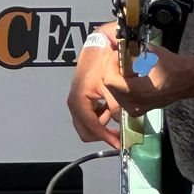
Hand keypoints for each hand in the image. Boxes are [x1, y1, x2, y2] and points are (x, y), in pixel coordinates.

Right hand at [67, 24, 122, 150]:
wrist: (95, 49)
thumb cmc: (100, 65)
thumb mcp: (110, 85)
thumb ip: (115, 105)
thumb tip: (119, 122)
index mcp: (79, 102)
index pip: (92, 127)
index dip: (106, 138)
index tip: (118, 145)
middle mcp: (74, 105)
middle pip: (86, 132)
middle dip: (102, 135)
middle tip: (118, 135)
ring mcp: (76, 103)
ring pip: (87, 125)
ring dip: (101, 126)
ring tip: (115, 118)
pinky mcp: (80, 101)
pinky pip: (89, 117)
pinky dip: (99, 118)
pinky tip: (109, 109)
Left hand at [101, 43, 193, 119]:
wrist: (187, 80)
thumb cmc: (172, 66)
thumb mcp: (152, 53)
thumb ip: (133, 51)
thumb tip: (119, 47)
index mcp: (139, 91)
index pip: (109, 80)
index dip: (111, 65)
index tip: (117, 55)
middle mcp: (135, 103)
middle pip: (110, 86)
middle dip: (112, 70)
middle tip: (119, 59)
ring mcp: (136, 109)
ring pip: (114, 92)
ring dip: (116, 78)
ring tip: (125, 67)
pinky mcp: (138, 110)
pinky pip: (121, 98)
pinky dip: (122, 86)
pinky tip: (130, 78)